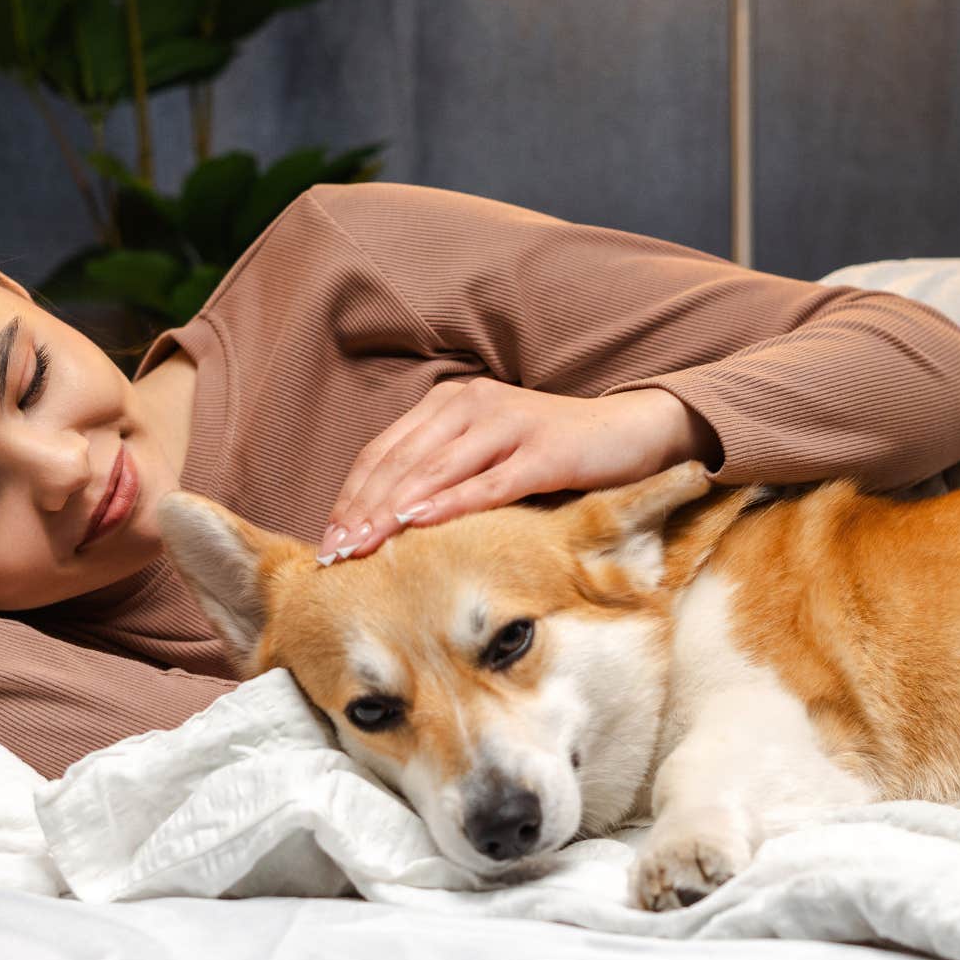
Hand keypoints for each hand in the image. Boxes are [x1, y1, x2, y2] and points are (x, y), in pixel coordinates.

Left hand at [317, 377, 719, 563]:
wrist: (632, 432)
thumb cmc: (554, 454)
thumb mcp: (488, 457)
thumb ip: (442, 475)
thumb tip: (385, 527)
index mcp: (450, 404)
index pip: (383, 452)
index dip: (351, 496)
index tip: (327, 541)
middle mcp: (472, 405)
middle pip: (400, 462)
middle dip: (362, 510)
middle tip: (335, 554)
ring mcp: (509, 424)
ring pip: (434, 472)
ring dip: (393, 512)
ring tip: (364, 547)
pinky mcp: (544, 451)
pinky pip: (487, 482)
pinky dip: (450, 504)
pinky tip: (420, 525)